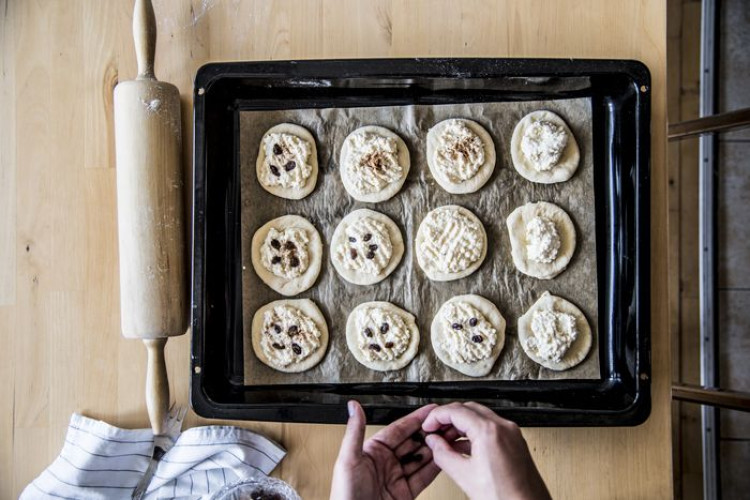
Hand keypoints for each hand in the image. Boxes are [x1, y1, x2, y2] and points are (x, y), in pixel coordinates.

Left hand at [330, 401, 440, 499]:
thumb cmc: (345, 495)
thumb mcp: (348, 459)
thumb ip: (355, 431)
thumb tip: (353, 407)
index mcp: (372, 451)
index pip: (398, 430)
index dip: (415, 419)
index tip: (430, 411)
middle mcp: (386, 463)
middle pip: (413, 443)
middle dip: (429, 434)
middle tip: (445, 425)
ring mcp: (396, 478)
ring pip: (421, 459)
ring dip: (435, 449)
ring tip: (449, 439)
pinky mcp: (405, 493)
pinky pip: (423, 477)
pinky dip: (435, 468)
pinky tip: (444, 459)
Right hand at [422, 402, 551, 499]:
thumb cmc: (505, 498)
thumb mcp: (464, 476)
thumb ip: (443, 454)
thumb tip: (434, 443)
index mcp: (489, 432)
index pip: (456, 410)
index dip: (437, 416)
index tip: (428, 425)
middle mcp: (504, 428)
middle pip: (469, 409)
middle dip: (449, 417)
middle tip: (435, 430)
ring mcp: (512, 434)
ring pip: (481, 417)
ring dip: (462, 424)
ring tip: (447, 440)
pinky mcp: (516, 443)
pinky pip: (492, 428)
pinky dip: (475, 432)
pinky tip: (464, 446)